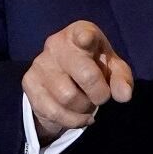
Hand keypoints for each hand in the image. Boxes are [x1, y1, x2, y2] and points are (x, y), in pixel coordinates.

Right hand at [22, 20, 133, 144]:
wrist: (64, 76)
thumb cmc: (94, 66)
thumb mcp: (113, 70)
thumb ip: (121, 79)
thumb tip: (124, 95)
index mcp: (79, 34)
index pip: (82, 33)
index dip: (85, 37)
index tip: (86, 40)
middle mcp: (56, 44)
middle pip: (85, 75)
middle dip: (100, 94)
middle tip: (102, 97)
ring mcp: (40, 63)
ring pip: (69, 98)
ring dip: (84, 108)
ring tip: (86, 103)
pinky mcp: (29, 82)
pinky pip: (54, 111)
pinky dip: (72, 120)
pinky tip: (78, 115)